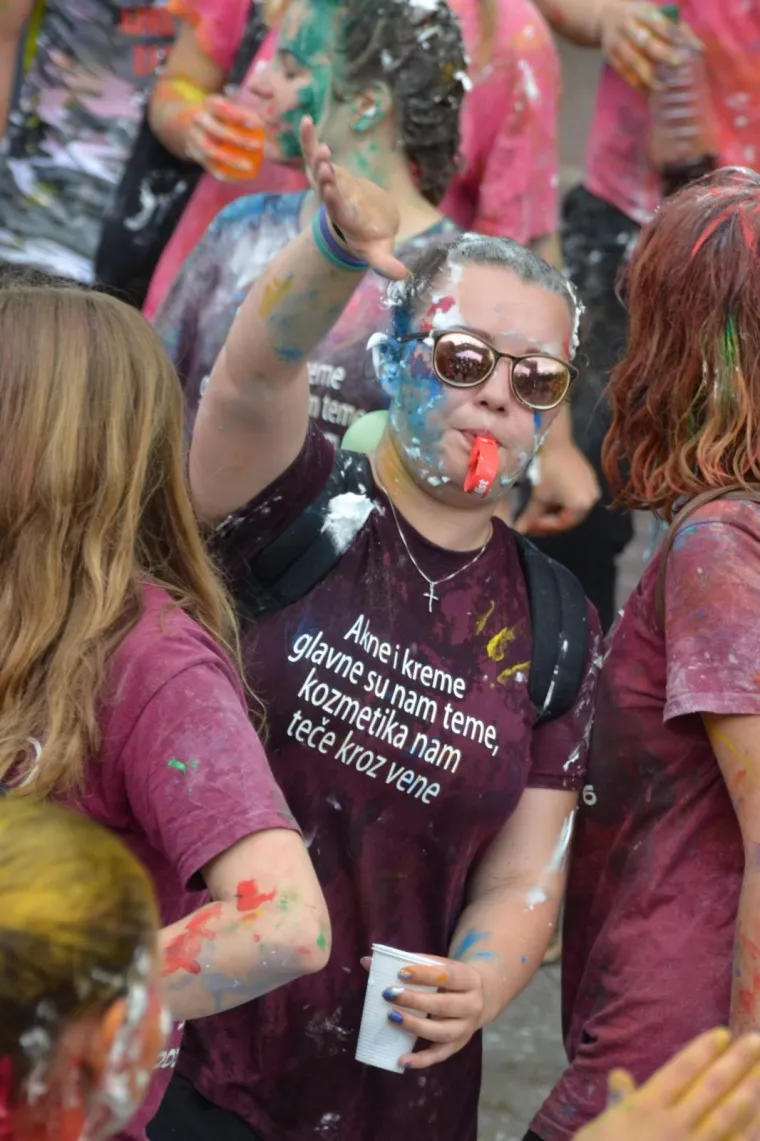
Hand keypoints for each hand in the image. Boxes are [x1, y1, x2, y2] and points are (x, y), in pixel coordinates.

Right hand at [186, 94, 263, 180]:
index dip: (239, 116)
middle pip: (216, 130)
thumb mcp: (226, 106)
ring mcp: (194, 138)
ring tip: (249, 166)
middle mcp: (198, 120)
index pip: (223, 108)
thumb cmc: (218, 115)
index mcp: (208, 104)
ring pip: (211, 151)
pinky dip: (225, 173)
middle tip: (258, 146)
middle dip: (237, 139)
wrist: (188, 122)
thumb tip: (269, 115)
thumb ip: (243, 112)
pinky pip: (210, 166)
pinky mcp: (194, 155)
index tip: (257, 124)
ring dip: (231, 160)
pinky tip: (241, 178)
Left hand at [300, 117, 408, 280]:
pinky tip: (305, 120)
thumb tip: (405, 276)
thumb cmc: (372, 240)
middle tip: (323, 162)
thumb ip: (386, 263)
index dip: (333, 199)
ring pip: (316, 170)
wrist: (360, 225)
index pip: (337, 211)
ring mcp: (325, 187)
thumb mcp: (379, 252)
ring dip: (315, 156)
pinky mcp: (324, 173)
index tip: (330, 189)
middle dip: (324, 176)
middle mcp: (331, 203)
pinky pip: (313, 154)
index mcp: (345, 221)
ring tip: (317, 142)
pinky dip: (308, 139)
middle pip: (324, 189)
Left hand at [361, 954, 485, 1068]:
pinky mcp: (457, 1046)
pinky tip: (402, 1060)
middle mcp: (472, 1005)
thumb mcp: (438, 965)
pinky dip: (421, 1060)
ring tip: (391, 1017)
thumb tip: (367, 962)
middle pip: (444, 1005)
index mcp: (468, 978)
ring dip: (414, 1026)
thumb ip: (407, 962)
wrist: (481, 997)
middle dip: (415, 1000)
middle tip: (389, 994)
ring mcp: (465, 1029)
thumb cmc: (450, 978)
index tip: (401, 972)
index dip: (425, 974)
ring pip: (441, 1032)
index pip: (448, 975)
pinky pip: (439, 1056)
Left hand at [515, 440, 599, 535]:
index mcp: (581, 505)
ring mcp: (593, 489)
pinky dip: (564, 503)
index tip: (529, 527)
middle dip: (551, 522)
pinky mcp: (590, 480)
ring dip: (557, 513)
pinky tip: (551, 500)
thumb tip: (520, 530)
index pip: (562, 524)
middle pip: (570, 519)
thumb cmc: (547, 469)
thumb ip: (531, 516)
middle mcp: (592, 499)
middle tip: (534, 523)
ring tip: (541, 513)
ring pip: (573, 509)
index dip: (544, 527)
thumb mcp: (539, 496)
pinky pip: (577, 498)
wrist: (556, 442)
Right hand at [576, 1029, 759, 1140]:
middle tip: (756, 1039)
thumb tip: (620, 1075)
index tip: (722, 1034)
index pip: (680, 1071)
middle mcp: (674, 1125)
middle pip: (710, 1088)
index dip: (702, 1051)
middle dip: (735, 1062)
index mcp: (645, 1108)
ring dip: (750, 1091)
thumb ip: (616, 1102)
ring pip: (727, 1116)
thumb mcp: (596, 1131)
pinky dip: (751, 1132)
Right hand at [598, 1, 700, 91]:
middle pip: (646, 43)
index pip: (660, 24)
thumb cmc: (639, 17)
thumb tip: (698, 49)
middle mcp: (627, 26)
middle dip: (662, 55)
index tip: (688, 48)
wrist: (604, 18)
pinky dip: (638, 85)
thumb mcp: (654, 13)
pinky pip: (625, 74)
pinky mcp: (611, 58)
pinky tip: (649, 94)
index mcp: (641, 12)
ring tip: (664, 88)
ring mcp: (616, 43)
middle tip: (677, 65)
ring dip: (649, 77)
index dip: (675, 36)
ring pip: (634, 62)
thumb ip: (675, 28)